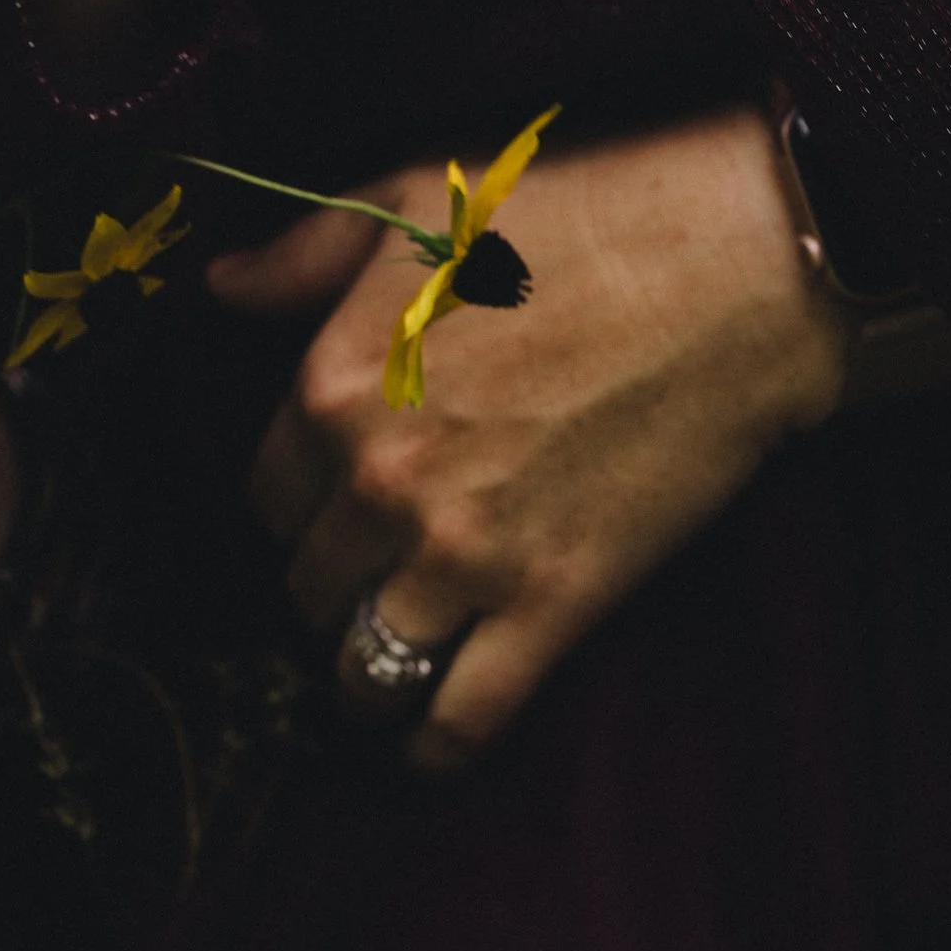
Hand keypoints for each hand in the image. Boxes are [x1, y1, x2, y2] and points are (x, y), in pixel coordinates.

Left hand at [214, 113, 841, 769]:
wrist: (731, 266)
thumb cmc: (575, 215)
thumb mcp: (415, 202)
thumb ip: (305, 257)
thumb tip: (220, 287)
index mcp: (336, 382)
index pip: (262, 492)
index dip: (295, 495)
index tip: (329, 494)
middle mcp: (380, 481)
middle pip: (305, 586)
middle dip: (331, 578)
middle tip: (372, 564)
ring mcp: (464, 554)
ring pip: (362, 670)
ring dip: (366, 670)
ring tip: (391, 649)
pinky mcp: (551, 605)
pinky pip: (457, 725)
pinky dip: (429, 748)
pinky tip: (427, 737)